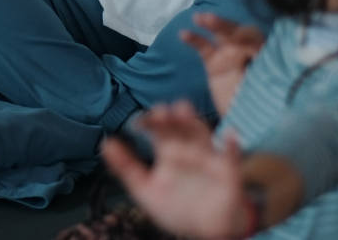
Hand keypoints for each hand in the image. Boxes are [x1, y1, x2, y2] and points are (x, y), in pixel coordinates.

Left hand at [101, 102, 253, 239]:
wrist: (205, 232)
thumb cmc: (176, 207)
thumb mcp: (145, 190)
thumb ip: (126, 167)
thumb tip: (105, 143)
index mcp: (168, 151)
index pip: (159, 130)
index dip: (152, 121)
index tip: (143, 120)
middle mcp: (189, 149)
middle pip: (181, 127)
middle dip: (172, 117)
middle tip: (163, 110)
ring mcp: (209, 159)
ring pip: (203, 136)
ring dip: (195, 124)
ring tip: (184, 110)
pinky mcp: (228, 174)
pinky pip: (232, 159)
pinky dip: (232, 147)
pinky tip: (230, 136)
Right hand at [179, 11, 265, 117]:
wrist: (247, 123)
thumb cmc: (263, 109)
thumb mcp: (267, 94)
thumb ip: (264, 77)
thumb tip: (263, 63)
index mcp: (268, 59)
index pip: (261, 42)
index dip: (252, 39)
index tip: (243, 43)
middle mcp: (250, 53)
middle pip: (241, 32)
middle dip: (228, 25)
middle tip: (214, 21)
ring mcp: (231, 56)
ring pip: (222, 34)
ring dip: (212, 23)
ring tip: (199, 18)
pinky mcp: (215, 63)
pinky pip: (204, 47)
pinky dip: (194, 39)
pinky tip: (184, 34)